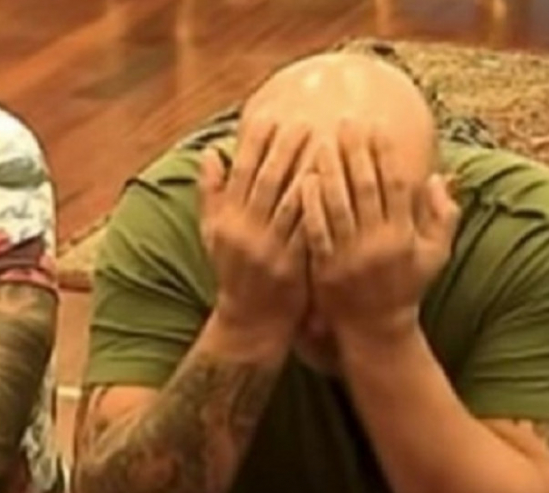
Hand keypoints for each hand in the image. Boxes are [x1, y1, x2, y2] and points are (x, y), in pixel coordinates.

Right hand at [199, 118, 310, 337]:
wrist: (249, 321)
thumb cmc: (234, 271)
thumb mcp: (213, 233)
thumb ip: (211, 193)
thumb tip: (210, 152)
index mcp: (227, 219)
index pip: (241, 172)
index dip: (255, 143)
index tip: (270, 116)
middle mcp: (246, 231)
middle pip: (267, 182)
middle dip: (285, 149)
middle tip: (304, 120)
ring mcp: (270, 249)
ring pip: (290, 203)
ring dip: (308, 172)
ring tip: (326, 146)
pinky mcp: (293, 266)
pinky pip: (310, 230)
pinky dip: (322, 208)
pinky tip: (338, 188)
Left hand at [300, 123, 459, 340]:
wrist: (377, 330)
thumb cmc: (406, 287)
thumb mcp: (435, 255)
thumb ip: (443, 216)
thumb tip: (439, 177)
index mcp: (405, 235)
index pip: (397, 184)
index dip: (386, 154)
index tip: (376, 126)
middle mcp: (380, 242)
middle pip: (366, 188)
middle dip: (356, 152)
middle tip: (346, 121)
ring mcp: (351, 256)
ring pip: (340, 205)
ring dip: (330, 170)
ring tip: (321, 141)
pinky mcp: (327, 268)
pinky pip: (318, 231)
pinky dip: (311, 205)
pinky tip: (303, 180)